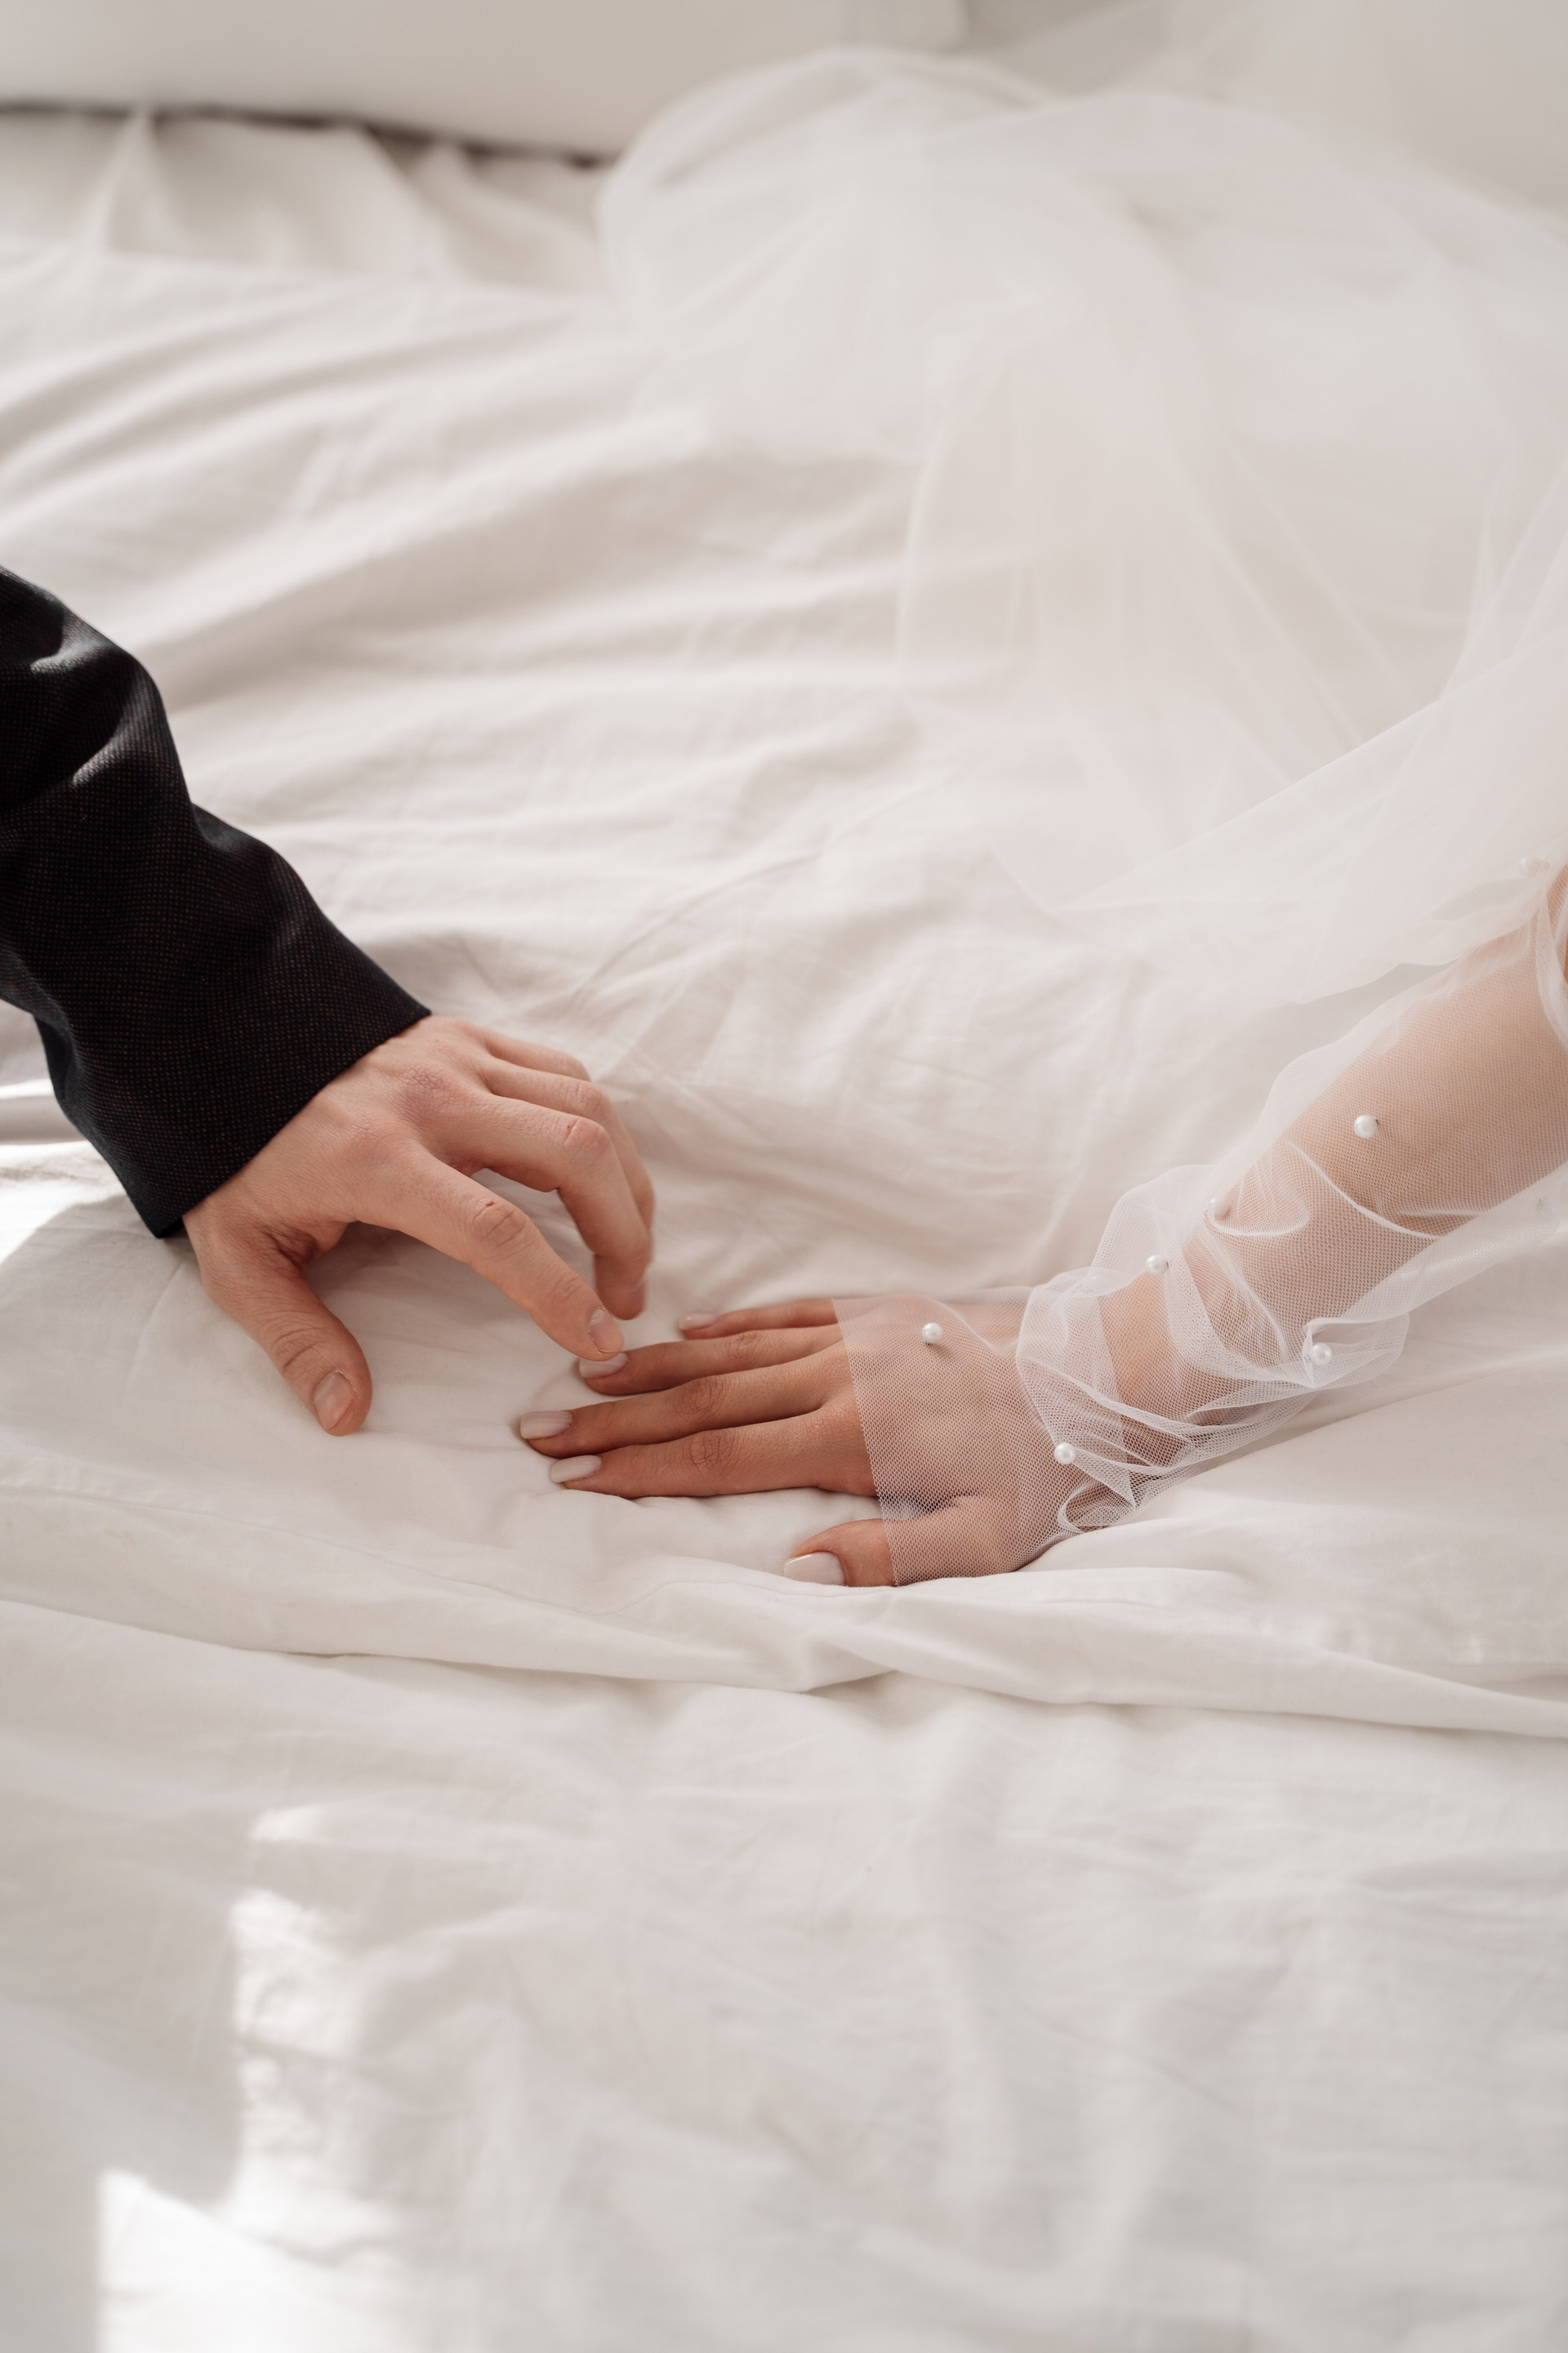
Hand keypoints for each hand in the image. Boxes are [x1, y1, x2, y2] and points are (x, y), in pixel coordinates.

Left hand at [185, 1017, 653, 1432]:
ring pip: (586, 1106)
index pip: (497, 1230)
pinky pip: (563, 1072)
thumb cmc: (238, 1160)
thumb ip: (296, 1339)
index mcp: (377, 1160)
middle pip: (574, 1152)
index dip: (559, 1291)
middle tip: (627, 1294)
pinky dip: (597, 1126)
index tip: (597, 1338)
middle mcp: (432, 1100)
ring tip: (627, 1241)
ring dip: (626, 1179)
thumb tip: (346, 1413)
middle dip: (625, 1230)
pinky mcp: (468, 1037)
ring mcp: (457, 1058)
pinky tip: (593, 1174)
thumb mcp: (242, 1261)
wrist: (220, 1048)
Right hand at [518, 1296, 1072, 1584]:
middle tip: (535, 1431)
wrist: (1107, 1371)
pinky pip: (784, 1314)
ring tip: (580, 1376)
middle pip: (701, 1403)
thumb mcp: (985, 1542)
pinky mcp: (879, 1310)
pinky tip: (684, 1330)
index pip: (717, 1460)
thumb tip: (790, 1569)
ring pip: (730, 1353)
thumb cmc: (1049, 1470)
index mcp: (849, 1438)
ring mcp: (854, 1336)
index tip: (568, 1479)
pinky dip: (728, 1324)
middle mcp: (836, 1377)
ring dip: (651, 1368)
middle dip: (613, 1420)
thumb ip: (886, 1559)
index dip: (636, 1472)